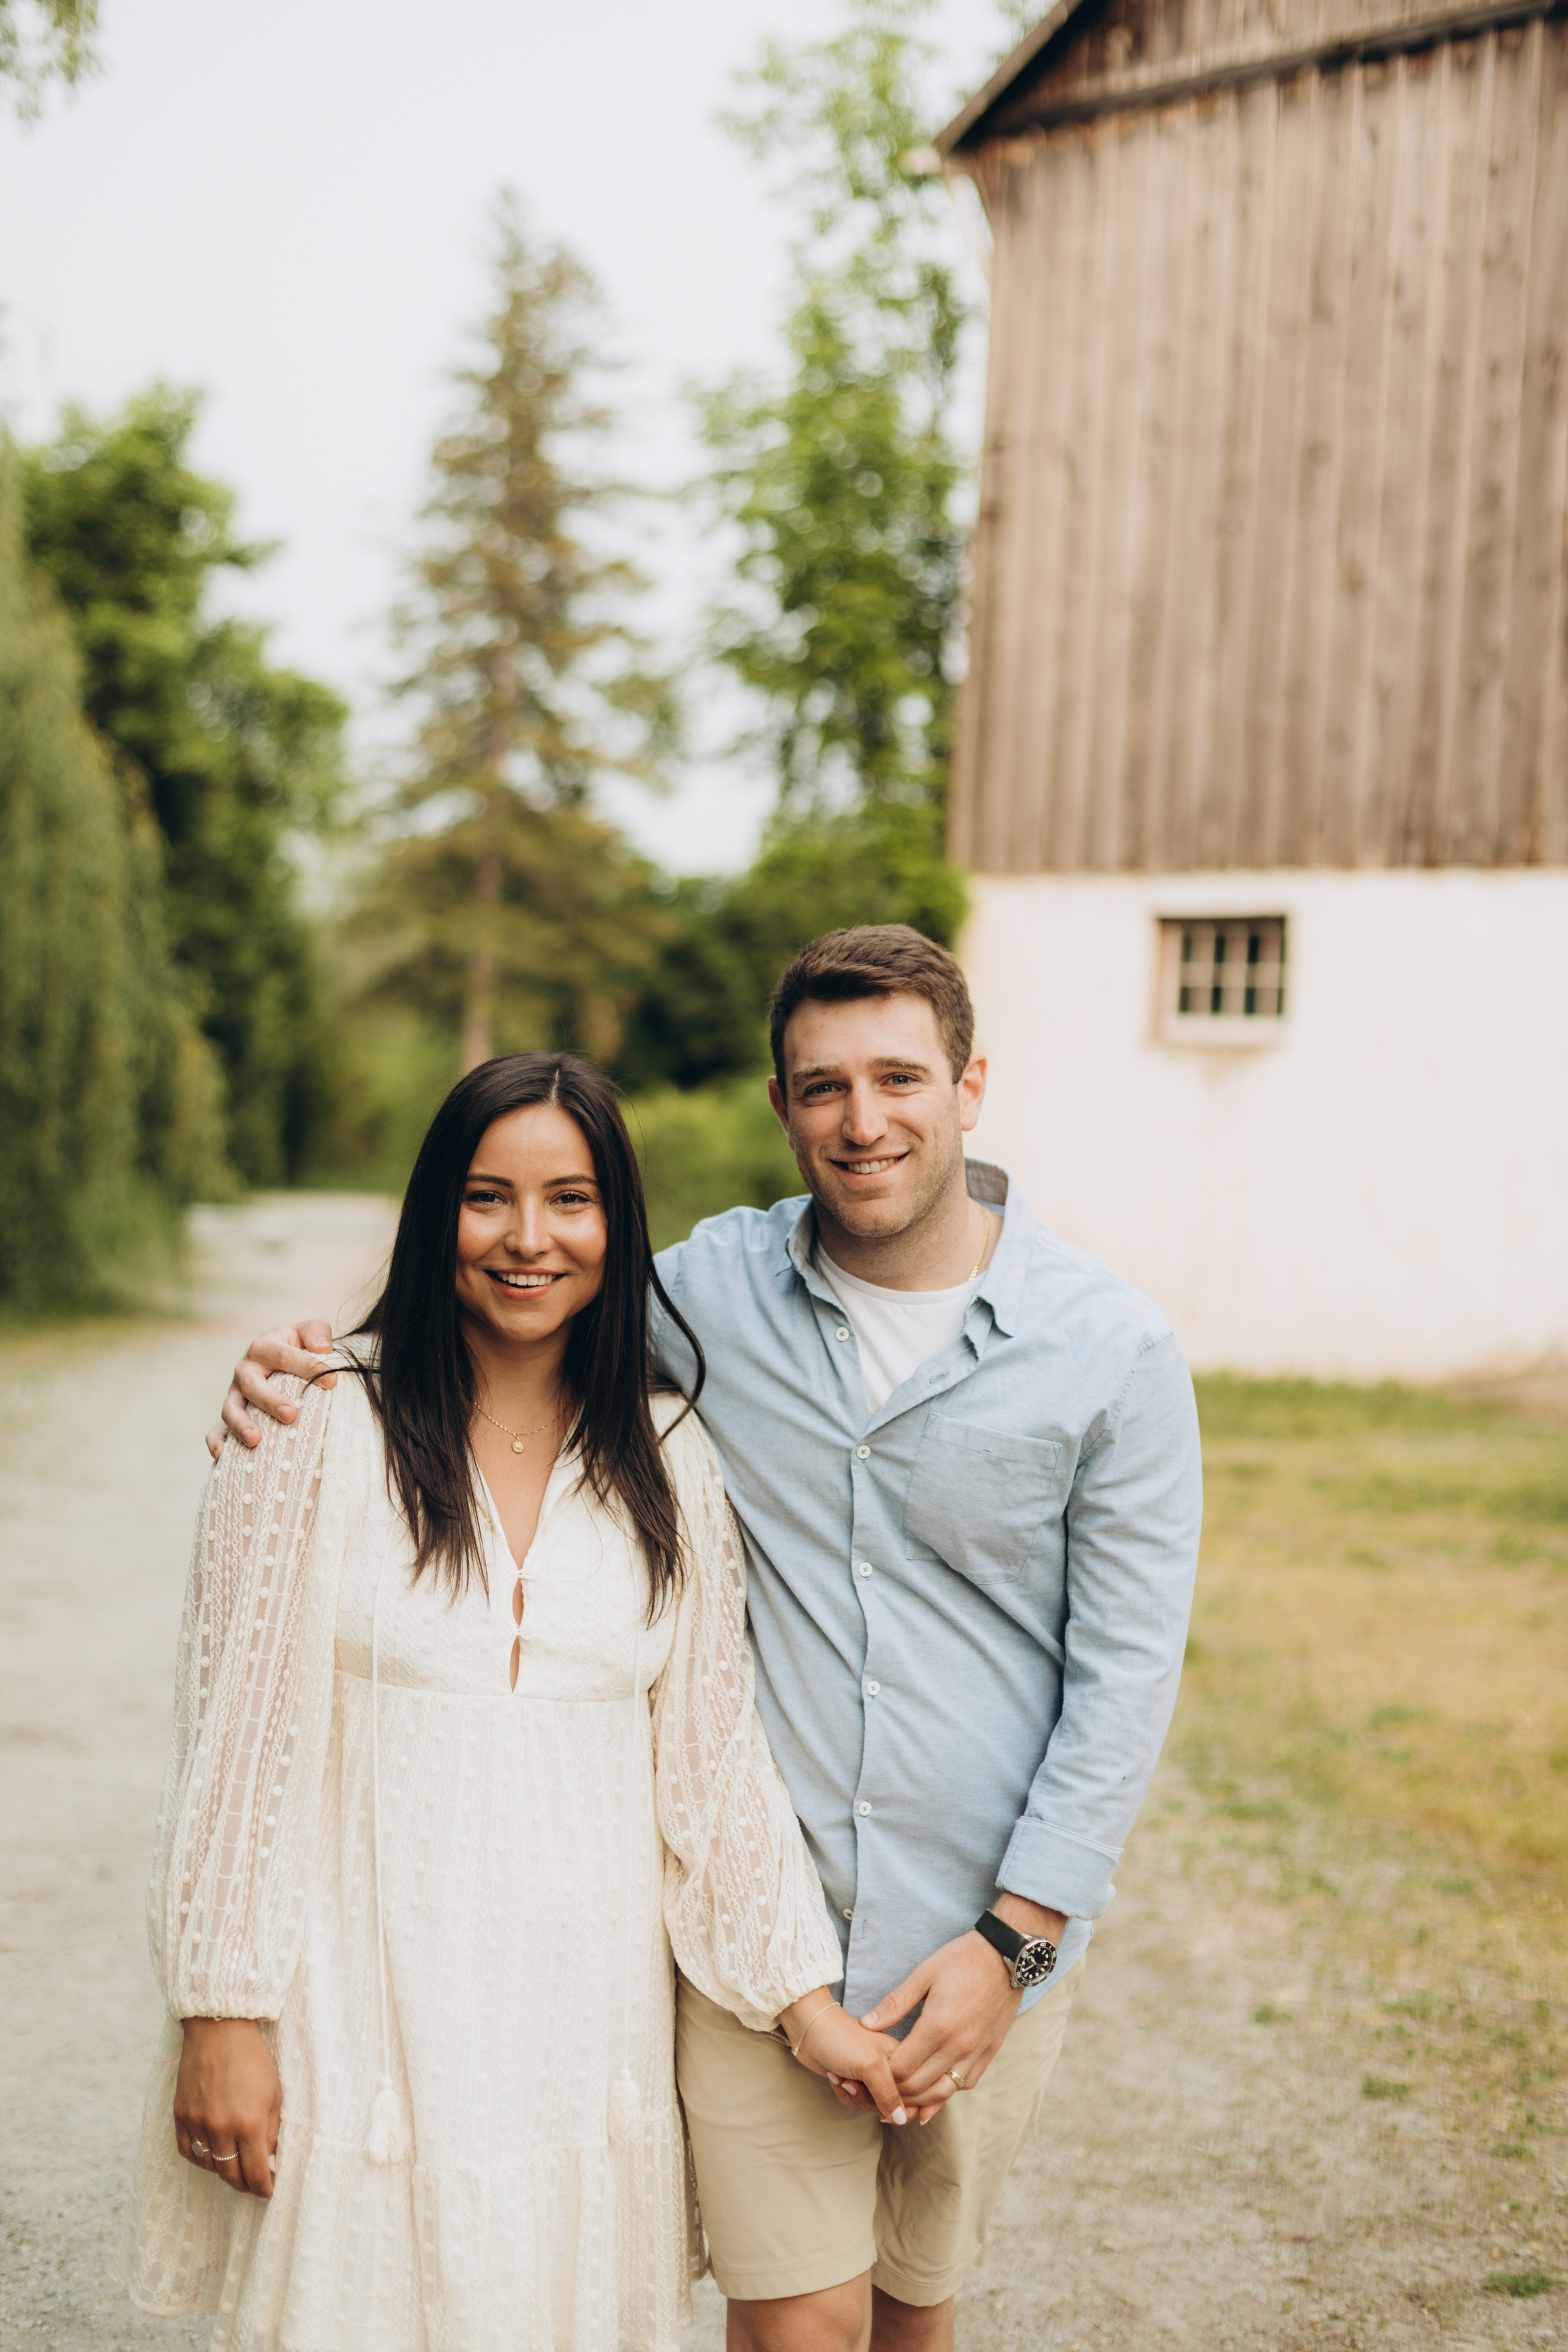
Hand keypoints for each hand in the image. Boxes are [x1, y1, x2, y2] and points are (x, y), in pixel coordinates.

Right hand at [174, 2018, 281, 2198]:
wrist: (219, 2030)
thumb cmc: (253, 2060)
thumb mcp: (274, 2095)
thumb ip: (272, 2133)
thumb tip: (269, 2166)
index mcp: (248, 2122)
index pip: (254, 2172)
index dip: (262, 2188)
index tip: (268, 2193)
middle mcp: (220, 2127)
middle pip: (230, 2175)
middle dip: (244, 2185)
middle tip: (253, 2185)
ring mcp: (197, 2122)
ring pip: (209, 2165)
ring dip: (223, 2171)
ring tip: (235, 2167)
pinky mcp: (180, 2115)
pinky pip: (188, 2151)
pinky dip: (201, 2158)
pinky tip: (212, 2155)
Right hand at [207, 1320, 335, 1458]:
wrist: (276, 1359)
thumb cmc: (295, 1347)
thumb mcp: (307, 1331)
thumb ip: (316, 1331)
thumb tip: (323, 1348)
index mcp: (264, 1347)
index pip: (284, 1355)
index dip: (308, 1367)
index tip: (333, 1382)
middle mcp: (245, 1371)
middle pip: (252, 1385)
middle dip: (270, 1401)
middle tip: (291, 1414)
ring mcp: (234, 1394)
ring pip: (230, 1409)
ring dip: (240, 1424)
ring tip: (255, 1440)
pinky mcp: (229, 1415)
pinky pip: (216, 1430)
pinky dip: (217, 1442)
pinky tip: (223, 1456)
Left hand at [777, 1995, 909, 2124]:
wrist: (809, 2029)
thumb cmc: (842, 2038)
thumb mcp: (870, 2065)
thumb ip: (889, 2094)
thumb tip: (902, 2120)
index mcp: (905, 2057)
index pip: (921, 2092)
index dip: (904, 2102)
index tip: (881, 2094)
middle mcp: (894, 2068)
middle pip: (897, 2106)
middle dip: (873, 2100)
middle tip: (858, 2082)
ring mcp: (875, 2077)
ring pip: (876, 2108)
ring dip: (855, 2096)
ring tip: (844, 2076)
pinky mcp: (858, 2083)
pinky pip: (859, 2105)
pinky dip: (845, 2096)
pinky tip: (836, 2077)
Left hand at [860, 1893, 1065, 2107]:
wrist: (1006, 1955)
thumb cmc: (962, 1959)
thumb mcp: (923, 1974)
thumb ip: (895, 2003)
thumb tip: (866, 2024)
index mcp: (938, 2025)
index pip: (902, 2068)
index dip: (882, 2074)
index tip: (871, 2070)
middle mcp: (959, 2045)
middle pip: (919, 2086)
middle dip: (896, 2092)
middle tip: (880, 2087)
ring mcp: (977, 2051)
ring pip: (944, 2092)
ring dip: (920, 2099)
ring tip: (902, 2098)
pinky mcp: (990, 2051)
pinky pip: (967, 2083)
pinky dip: (948, 2091)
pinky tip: (933, 2089)